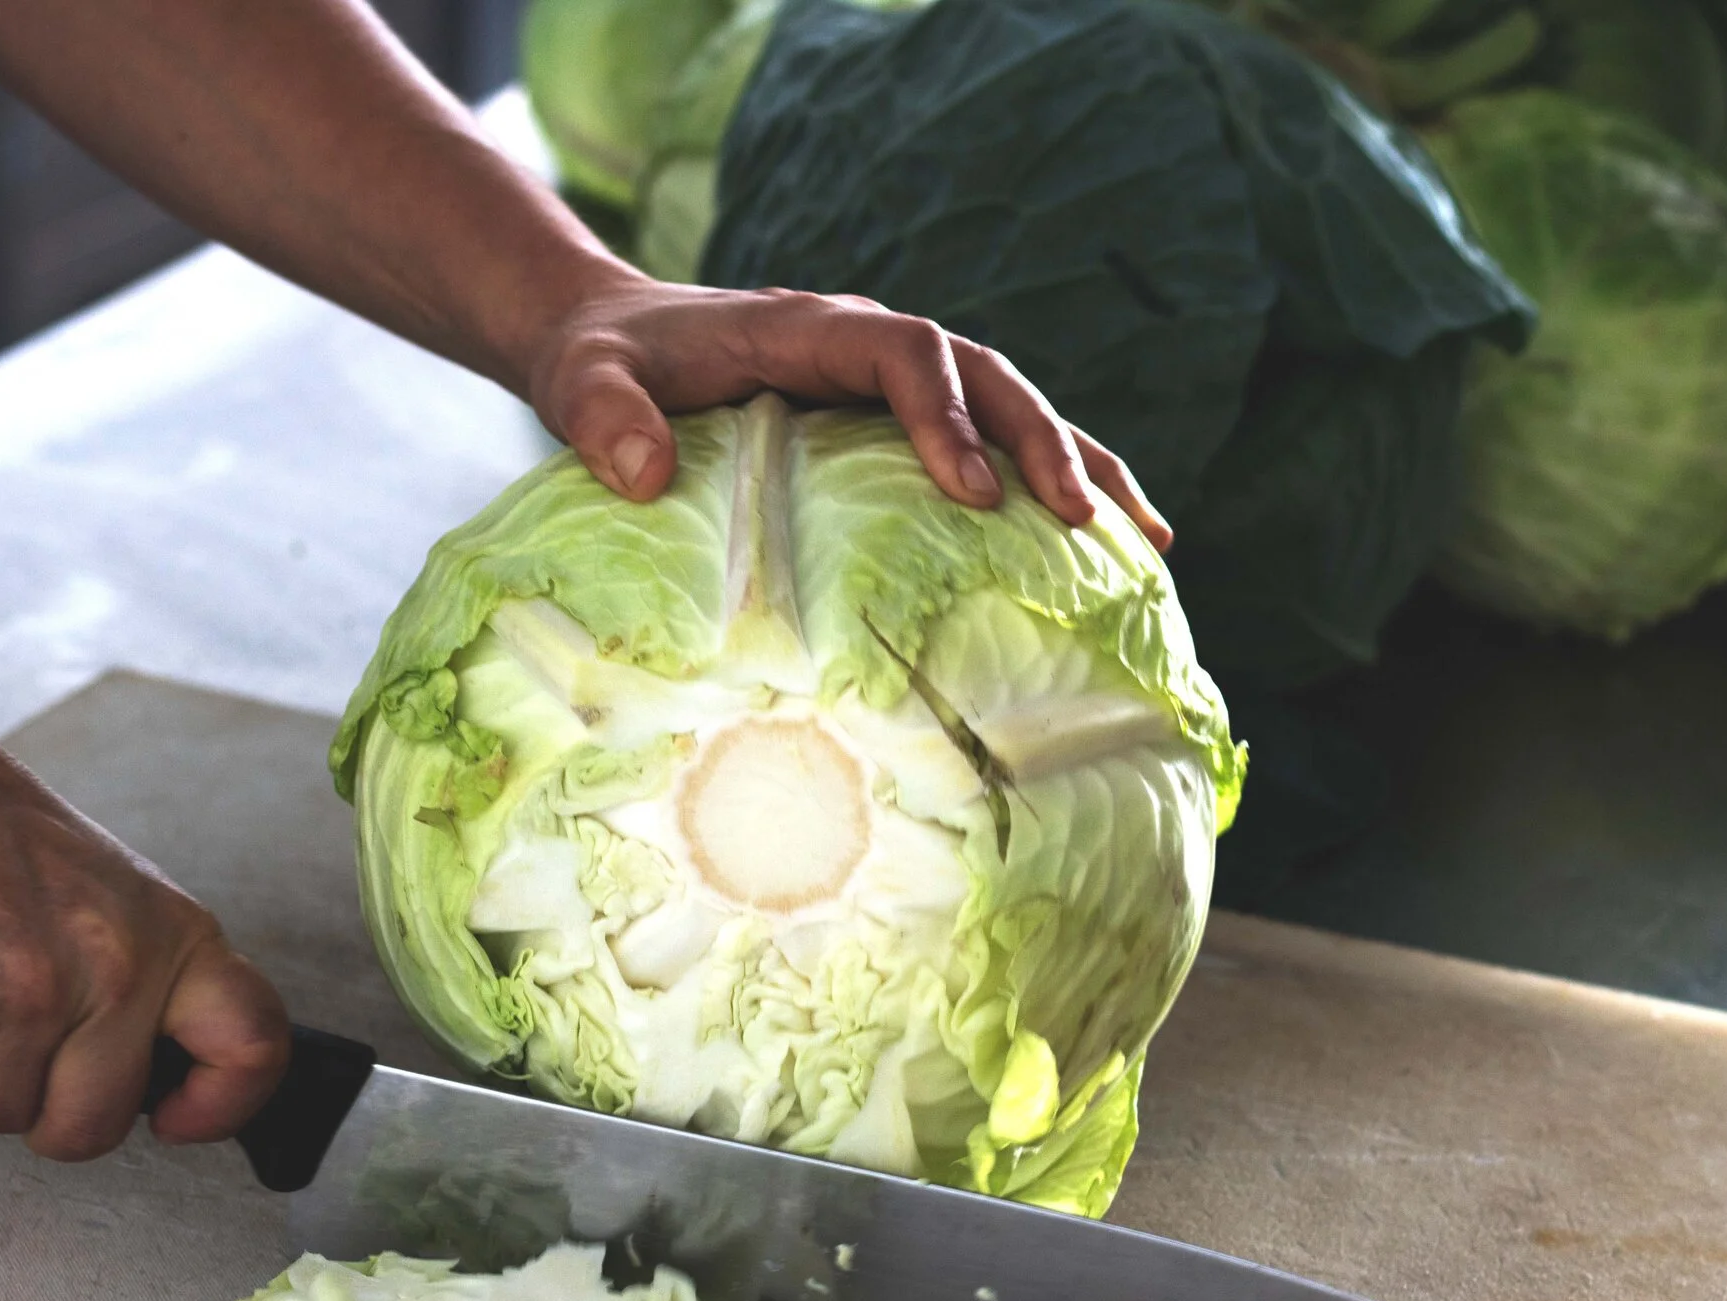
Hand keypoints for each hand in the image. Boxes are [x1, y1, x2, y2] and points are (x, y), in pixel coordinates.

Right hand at [0, 719, 288, 1160]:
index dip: (223, 1105)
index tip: (177, 1119)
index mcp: (178, 939)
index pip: (253, 1046)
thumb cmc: (4, 838)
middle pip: (95, 1126)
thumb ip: (157, 983)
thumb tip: (173, 1078)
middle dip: (51, 1114)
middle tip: (30, 1061)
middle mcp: (118, 968)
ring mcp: (31, 991)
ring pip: (1, 1114)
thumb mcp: (123, 899)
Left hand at [520, 270, 1174, 550]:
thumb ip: (602, 418)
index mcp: (813, 331)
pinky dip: (1058, 485)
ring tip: (1147, 537)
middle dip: (1044, 445)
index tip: (973, 491)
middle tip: (1084, 521)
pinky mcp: (908, 423)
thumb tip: (638, 475)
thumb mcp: (579, 383)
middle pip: (988, 379)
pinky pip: (998, 446)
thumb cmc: (602, 364)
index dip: (946, 416)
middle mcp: (873, 346)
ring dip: (1081, 466)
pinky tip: (1114, 543)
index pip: (906, 354)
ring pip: (1015, 409)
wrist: (612, 341)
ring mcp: (900, 385)